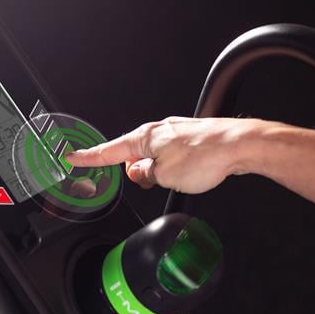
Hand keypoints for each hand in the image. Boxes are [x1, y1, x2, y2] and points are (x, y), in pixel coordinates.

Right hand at [66, 117, 257, 193]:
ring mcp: (174, 132)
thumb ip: (145, 176)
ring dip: (158, 170)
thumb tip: (139, 173)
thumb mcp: (164, 176)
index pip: (108, 151)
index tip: (73, 157)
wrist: (241, 144)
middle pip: (133, 155)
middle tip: (150, 182)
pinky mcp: (190, 138)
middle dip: (137, 171)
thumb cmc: (206, 156)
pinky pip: (172, 154)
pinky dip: (174, 166)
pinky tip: (188, 172)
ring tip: (178, 178)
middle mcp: (157, 131)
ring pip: (155, 156)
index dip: (88, 157)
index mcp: (143, 138)